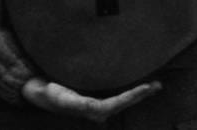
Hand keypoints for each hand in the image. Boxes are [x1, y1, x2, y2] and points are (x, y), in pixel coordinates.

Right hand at [21, 77, 160, 120]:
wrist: (39, 91)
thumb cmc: (50, 93)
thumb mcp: (61, 98)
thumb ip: (79, 104)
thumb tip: (97, 110)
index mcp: (90, 109)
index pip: (116, 104)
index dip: (131, 97)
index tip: (145, 88)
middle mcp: (96, 110)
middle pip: (123, 103)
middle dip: (140, 95)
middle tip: (157, 85)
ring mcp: (96, 105)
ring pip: (122, 101)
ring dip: (138, 94)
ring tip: (155, 85)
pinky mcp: (96, 100)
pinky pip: (117, 96)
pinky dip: (130, 92)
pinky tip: (141, 87)